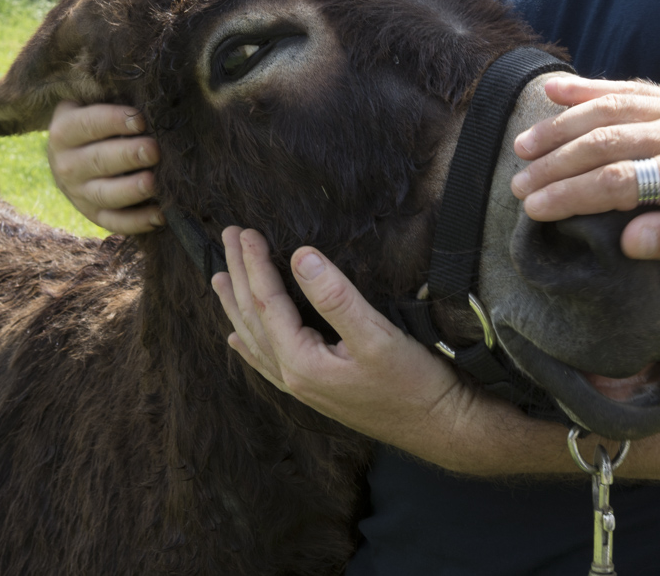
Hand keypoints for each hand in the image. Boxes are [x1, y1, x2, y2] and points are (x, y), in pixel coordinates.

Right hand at [46, 100, 161, 233]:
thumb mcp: (91, 103)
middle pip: (98, 161)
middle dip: (128, 156)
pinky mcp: (93, 215)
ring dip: (131, 190)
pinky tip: (160, 215)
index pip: (87, 124)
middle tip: (153, 150)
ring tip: (154, 183)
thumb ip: (110, 96)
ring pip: (104, 195)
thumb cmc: (96, 120)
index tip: (140, 119)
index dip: (113, 121)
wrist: (70, 155)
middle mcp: (66, 165)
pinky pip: (114, 222)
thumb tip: (147, 92)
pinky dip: (136, 222)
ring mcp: (78, 193)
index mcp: (64, 132)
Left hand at [212, 227, 487, 465]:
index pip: (266, 302)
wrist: (440, 427)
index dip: (254, 264)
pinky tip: (238, 340)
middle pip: (253, 318)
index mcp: (301, 362)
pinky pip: (268, 364)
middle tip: (227, 237)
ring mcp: (302, 387)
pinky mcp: (316, 390)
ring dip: (236, 306)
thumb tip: (302, 256)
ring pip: (255, 340)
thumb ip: (335, 297)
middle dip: (238, 276)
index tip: (246, 230)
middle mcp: (293, 376)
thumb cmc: (414, 383)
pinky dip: (250, 345)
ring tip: (219, 279)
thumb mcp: (376, 335)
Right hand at [510, 77, 659, 270]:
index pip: (621, 182)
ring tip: (522, 144)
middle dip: (555, 163)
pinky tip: (554, 89)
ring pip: (611, 108)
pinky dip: (590, 86)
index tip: (534, 207)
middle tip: (516, 183)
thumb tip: (627, 240)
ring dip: (563, 124)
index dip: (572, 194)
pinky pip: (631, 87)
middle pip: (606, 142)